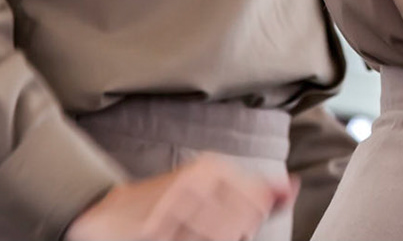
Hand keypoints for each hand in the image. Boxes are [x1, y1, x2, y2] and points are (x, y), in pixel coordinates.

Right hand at [65, 155, 297, 240]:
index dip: (251, 222)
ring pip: (222, 237)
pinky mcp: (157, 227)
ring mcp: (176, 204)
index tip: (235, 224)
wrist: (109, 212)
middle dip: (233, 235)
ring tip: (189, 234)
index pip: (258, 205)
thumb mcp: (214, 187)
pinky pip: (193, 240)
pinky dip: (192, 239)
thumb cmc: (170, 202)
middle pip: (243, 225)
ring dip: (210, 239)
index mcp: (213, 168)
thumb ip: (257, 191)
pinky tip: (177, 236)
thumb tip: (292, 189)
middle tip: (203, 231)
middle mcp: (197, 181)